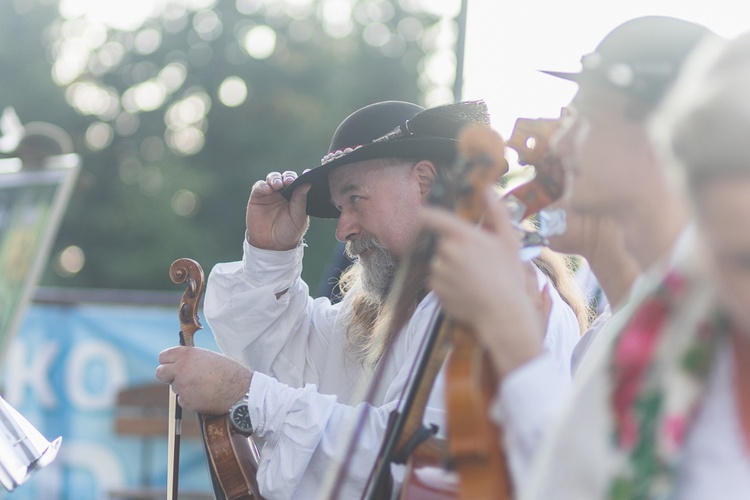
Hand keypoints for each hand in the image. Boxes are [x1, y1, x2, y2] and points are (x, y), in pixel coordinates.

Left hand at [155, 347, 251, 414]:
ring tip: (204, 386)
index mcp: (187, 355)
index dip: (168, 362)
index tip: (171, 365)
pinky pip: (183, 400)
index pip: (163, 357)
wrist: (241, 390)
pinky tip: (205, 395)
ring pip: (174, 387)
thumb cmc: (229, 371)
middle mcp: (181, 369)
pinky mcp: (187, 401)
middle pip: (160, 373)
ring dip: (184, 388)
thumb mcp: (208, 357)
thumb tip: (179, 363)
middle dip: (168, 376)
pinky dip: (191, 399)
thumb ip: (191, 359)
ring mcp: (182, 386)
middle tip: (179, 377)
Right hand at [246, 170, 310, 249]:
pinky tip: (268, 190)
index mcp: (297, 196)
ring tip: (277, 185)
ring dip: (275, 178)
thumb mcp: (298, 218)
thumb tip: (307, 183)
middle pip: (286, 177)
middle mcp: (284, 192)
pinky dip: (263, 186)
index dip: (303, 177)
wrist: (271, 245)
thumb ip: (301, 201)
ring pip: (273, 178)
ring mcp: (271, 193)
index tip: (306, 174)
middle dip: (288, 177)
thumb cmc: (288, 232)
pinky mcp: (258, 196)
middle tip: (289, 181)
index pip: (300, 182)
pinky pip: (259, 186)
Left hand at [420, 188, 545, 375]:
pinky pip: (437, 282)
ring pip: (439, 264)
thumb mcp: (509, 241)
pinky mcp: (435, 291)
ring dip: (451, 268)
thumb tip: (489, 190)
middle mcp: (446, 252)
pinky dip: (448, 285)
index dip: (425, 214)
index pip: (433, 217)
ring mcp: (439, 272)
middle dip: (454, 249)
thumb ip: (497, 213)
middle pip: (442, 244)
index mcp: (463, 237)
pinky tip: (467, 291)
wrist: (502, 314)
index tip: (421, 215)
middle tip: (476, 262)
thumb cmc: (509, 276)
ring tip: (474, 280)